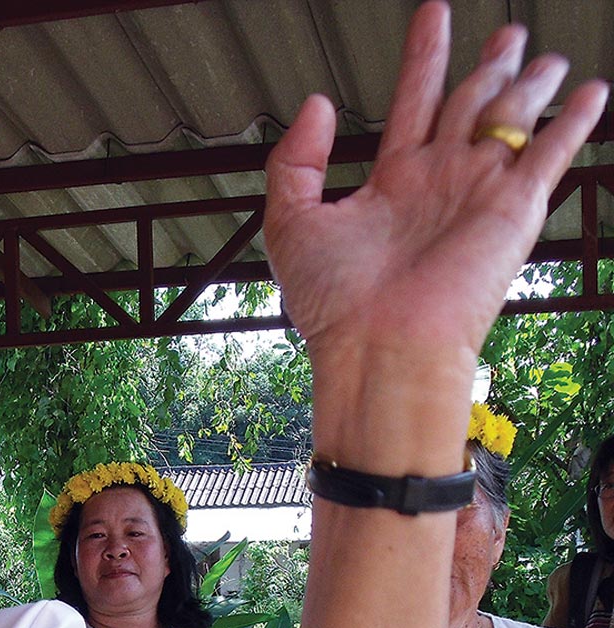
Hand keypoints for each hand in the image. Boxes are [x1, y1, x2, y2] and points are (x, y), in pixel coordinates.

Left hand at [266, 4, 606, 389]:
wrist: (380, 347)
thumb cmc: (335, 303)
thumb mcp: (291, 224)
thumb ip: (294, 162)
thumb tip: (317, 104)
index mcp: (391, 182)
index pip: (414, 101)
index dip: (424, 58)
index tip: (433, 16)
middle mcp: (438, 182)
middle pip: (470, 104)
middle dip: (488, 65)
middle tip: (507, 33)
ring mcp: (479, 191)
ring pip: (510, 117)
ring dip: (528, 84)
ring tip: (543, 55)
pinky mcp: (514, 208)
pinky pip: (552, 152)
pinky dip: (574, 120)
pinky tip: (590, 91)